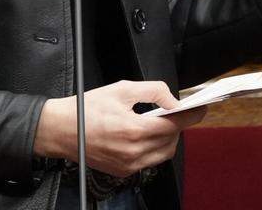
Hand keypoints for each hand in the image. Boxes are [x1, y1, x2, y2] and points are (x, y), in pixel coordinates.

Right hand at [33, 80, 205, 176]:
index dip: (191, 115)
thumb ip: (153, 91)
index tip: (201, 108)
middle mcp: (133, 152)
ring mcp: (128, 165)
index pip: (175, 124)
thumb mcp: (121, 89)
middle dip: (176, 125)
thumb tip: (172, 100)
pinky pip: (148, 161)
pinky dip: (153, 148)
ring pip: (163, 154)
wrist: (60, 130)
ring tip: (158, 123)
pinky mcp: (123, 171)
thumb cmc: (86, 109)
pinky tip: (143, 135)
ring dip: (167, 138)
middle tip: (173, 111)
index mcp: (134, 130)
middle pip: (171, 140)